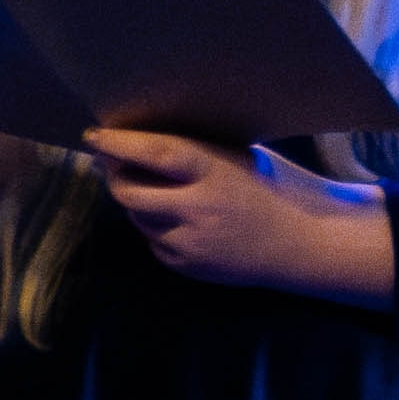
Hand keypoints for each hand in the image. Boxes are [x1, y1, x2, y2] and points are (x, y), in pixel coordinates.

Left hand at [85, 129, 398, 298]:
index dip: (120, 142)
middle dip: (115, 175)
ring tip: (157, 188)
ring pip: (138, 219)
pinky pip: (154, 242)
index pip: (155, 153)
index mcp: (214, 174)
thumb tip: (144, 141)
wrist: (303, 246)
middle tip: (112, 160)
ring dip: (138, 201)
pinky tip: (180, 219)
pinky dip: (157, 227)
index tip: (95, 133)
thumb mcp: (239, 159)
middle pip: (129, 192)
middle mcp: (197, 210)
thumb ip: (196, 154)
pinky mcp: (186, 266)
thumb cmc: (275, 189)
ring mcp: (189, 243)